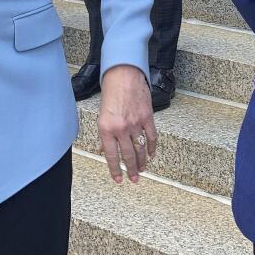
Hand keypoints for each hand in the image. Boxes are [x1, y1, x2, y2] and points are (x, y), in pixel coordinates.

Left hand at [97, 64, 157, 183]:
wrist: (123, 76)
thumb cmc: (111, 93)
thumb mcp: (102, 115)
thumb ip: (105, 135)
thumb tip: (105, 151)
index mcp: (106, 128)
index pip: (111, 156)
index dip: (115, 170)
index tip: (118, 179)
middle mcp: (121, 128)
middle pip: (128, 156)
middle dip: (131, 170)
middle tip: (134, 179)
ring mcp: (135, 124)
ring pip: (140, 149)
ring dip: (142, 162)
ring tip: (142, 170)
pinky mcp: (147, 118)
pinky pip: (151, 137)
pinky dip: (152, 148)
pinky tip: (151, 155)